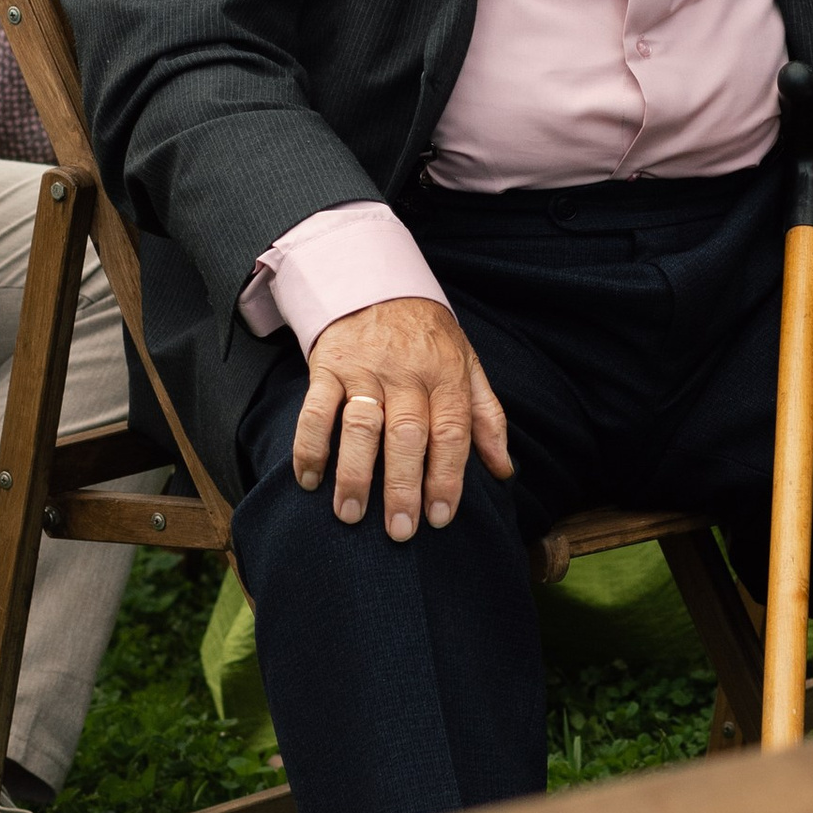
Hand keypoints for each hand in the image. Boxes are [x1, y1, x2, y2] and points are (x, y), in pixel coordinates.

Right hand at [293, 296, 513, 540]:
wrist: (376, 280)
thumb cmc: (427, 335)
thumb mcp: (468, 363)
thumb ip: (486, 417)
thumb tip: (504, 469)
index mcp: (446, 375)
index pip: (451, 432)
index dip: (447, 478)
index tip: (440, 518)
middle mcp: (406, 373)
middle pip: (407, 436)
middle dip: (402, 488)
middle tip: (400, 531)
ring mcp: (364, 370)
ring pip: (360, 427)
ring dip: (353, 475)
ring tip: (350, 515)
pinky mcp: (328, 367)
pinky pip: (315, 411)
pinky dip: (309, 447)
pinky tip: (309, 480)